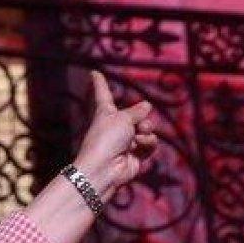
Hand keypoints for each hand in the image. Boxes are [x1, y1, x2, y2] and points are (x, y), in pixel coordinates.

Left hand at [72, 71, 159, 196]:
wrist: (104, 169)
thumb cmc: (106, 140)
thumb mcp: (123, 118)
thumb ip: (137, 111)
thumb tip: (146, 106)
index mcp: (104, 113)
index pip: (103, 94)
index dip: (99, 83)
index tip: (93, 73)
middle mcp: (114, 126)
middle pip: (136, 114)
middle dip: (142, 118)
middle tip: (136, 127)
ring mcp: (125, 141)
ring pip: (147, 128)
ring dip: (146, 132)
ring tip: (136, 139)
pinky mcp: (135, 155)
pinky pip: (150, 143)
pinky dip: (148, 144)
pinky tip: (139, 148)